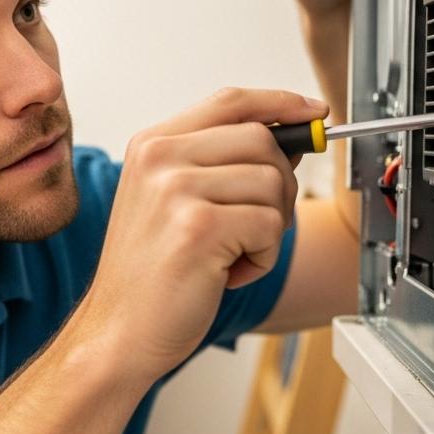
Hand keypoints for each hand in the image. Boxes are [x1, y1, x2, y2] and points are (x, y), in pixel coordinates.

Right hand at [76, 88, 328, 382]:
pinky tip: (228, 274)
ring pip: (273, 184)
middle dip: (281, 186)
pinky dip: (263, 258)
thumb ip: (221, 164)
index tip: (314, 113)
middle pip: (262, 141)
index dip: (280, 103)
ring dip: (269, 230)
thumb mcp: (173, 202)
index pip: (231, 102)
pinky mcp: (198, 227)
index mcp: (153, 145)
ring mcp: (176, 190)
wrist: (119, 332)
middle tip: (255, 227)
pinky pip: (270, 226)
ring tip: (231, 255)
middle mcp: (160, 158)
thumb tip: (293, 142)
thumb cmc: (152, 274)